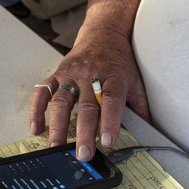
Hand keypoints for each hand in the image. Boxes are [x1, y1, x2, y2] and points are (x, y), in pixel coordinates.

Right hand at [29, 23, 150, 161]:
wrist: (104, 34)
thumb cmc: (120, 61)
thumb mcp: (136, 79)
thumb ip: (141, 106)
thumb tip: (152, 131)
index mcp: (113, 76)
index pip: (112, 100)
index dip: (110, 121)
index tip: (106, 141)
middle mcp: (90, 74)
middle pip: (86, 105)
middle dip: (83, 132)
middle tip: (83, 154)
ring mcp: (71, 74)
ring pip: (61, 100)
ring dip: (57, 125)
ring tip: (57, 147)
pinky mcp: (57, 73)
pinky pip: (43, 91)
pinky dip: (37, 110)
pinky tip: (36, 128)